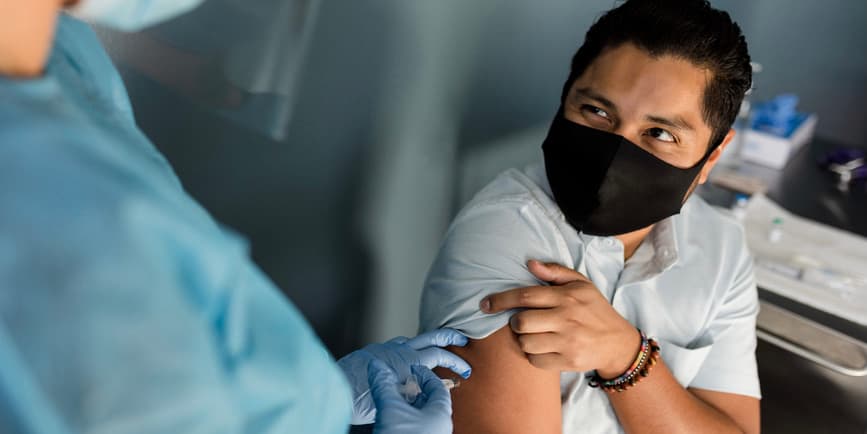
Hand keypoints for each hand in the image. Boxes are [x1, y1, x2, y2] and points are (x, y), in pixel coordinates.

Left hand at [337, 328, 470, 424]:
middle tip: (462, 338)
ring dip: (426, 342)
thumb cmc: (364, 399)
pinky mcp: (374, 350)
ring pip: (412, 339)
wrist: (337, 388)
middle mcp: (399, 350)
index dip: (456, 361)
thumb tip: (437, 384)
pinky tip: (406, 355)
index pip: (440, 355)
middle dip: (449, 336)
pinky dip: (407, 347)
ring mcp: (386, 348)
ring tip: (435, 347)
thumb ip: (419, 388)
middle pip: (431, 337)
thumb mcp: (399, 398)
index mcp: (408, 361)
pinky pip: (396, 344)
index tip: (466, 369)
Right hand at [368, 360, 453, 433]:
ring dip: (409, 406)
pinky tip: (393, 419)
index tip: (412, 369)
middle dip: (415, 390)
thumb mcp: (390, 409)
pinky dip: (406, 419)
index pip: (438, 387)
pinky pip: (417, 427)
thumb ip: (384, 385)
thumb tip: (376, 366)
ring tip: (394, 399)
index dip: (425, 374)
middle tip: (402, 383)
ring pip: (423, 416)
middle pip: (431, 402)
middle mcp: (440, 427)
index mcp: (441, 414)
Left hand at [481, 260, 639, 377]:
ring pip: (525, 343)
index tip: (484, 304)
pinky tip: (543, 348)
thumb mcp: (582, 284)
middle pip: (521, 322)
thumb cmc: (595, 309)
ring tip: (535, 335)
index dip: (500, 300)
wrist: (617, 342)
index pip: (526, 296)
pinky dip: (533, 355)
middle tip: (523, 321)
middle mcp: (567, 319)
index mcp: (567, 297)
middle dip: (515, 322)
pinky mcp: (568, 362)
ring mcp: (568, 342)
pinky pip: (535, 361)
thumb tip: (529, 263)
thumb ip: (555, 272)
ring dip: (524, 339)